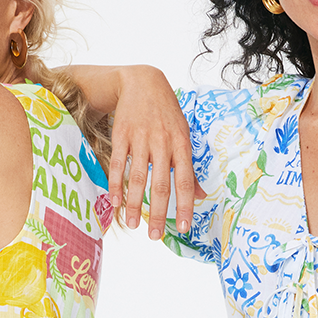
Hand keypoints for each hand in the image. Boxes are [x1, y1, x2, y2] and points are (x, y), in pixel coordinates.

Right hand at [107, 65, 198, 238]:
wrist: (143, 82)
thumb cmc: (167, 114)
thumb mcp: (184, 136)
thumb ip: (190, 167)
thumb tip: (201, 196)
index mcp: (182, 145)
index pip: (184, 181)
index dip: (184, 205)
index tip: (184, 228)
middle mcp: (163, 142)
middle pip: (161, 183)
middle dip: (158, 212)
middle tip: (154, 236)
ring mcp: (141, 138)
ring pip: (138, 176)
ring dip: (135, 203)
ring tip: (134, 225)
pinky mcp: (122, 134)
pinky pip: (118, 163)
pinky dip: (116, 184)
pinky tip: (116, 202)